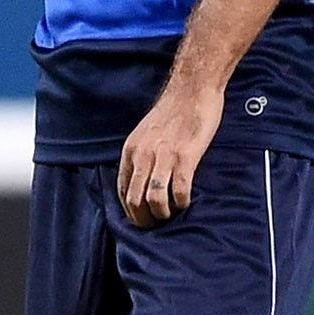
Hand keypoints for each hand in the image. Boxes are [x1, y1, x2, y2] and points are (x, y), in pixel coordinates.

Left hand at [116, 82, 220, 228]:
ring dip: (162, 214)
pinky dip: (181, 202)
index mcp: (131, 150)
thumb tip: (141, 178)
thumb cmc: (173, 111)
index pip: (122, 190)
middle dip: (144, 219)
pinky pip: (179, 190)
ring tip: (171, 215)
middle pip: (134, 200)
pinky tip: (186, 202)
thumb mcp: (146, 133)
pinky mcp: (185, 156)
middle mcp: (143, 155)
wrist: (191, 89)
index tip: (140, 218)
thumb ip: (142, 154)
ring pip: (153, 199)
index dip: (129, 210)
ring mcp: (164, 156)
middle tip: (155, 225)